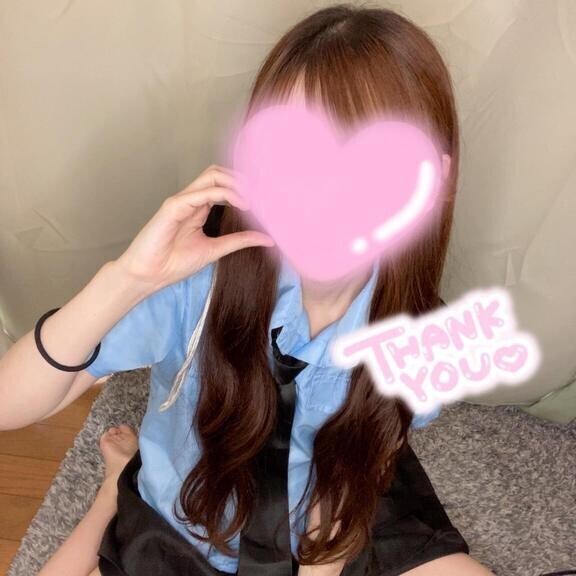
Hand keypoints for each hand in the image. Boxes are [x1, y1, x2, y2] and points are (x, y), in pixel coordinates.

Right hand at [113, 164, 274, 292]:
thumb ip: (240, 241)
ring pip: (212, 175)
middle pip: (219, 173)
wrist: (148, 275)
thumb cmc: (173, 263)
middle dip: (243, 178)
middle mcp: (191, 200)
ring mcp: (182, 200)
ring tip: (255, 198)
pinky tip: (243, 204)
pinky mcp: (173, 206)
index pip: (224, 184)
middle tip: (264, 193)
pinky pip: (202, 192)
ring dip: (237, 182)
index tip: (267, 198)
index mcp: (199, 208)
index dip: (245, 187)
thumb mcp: (215, 250)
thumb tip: (268, 238)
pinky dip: (226, 194)